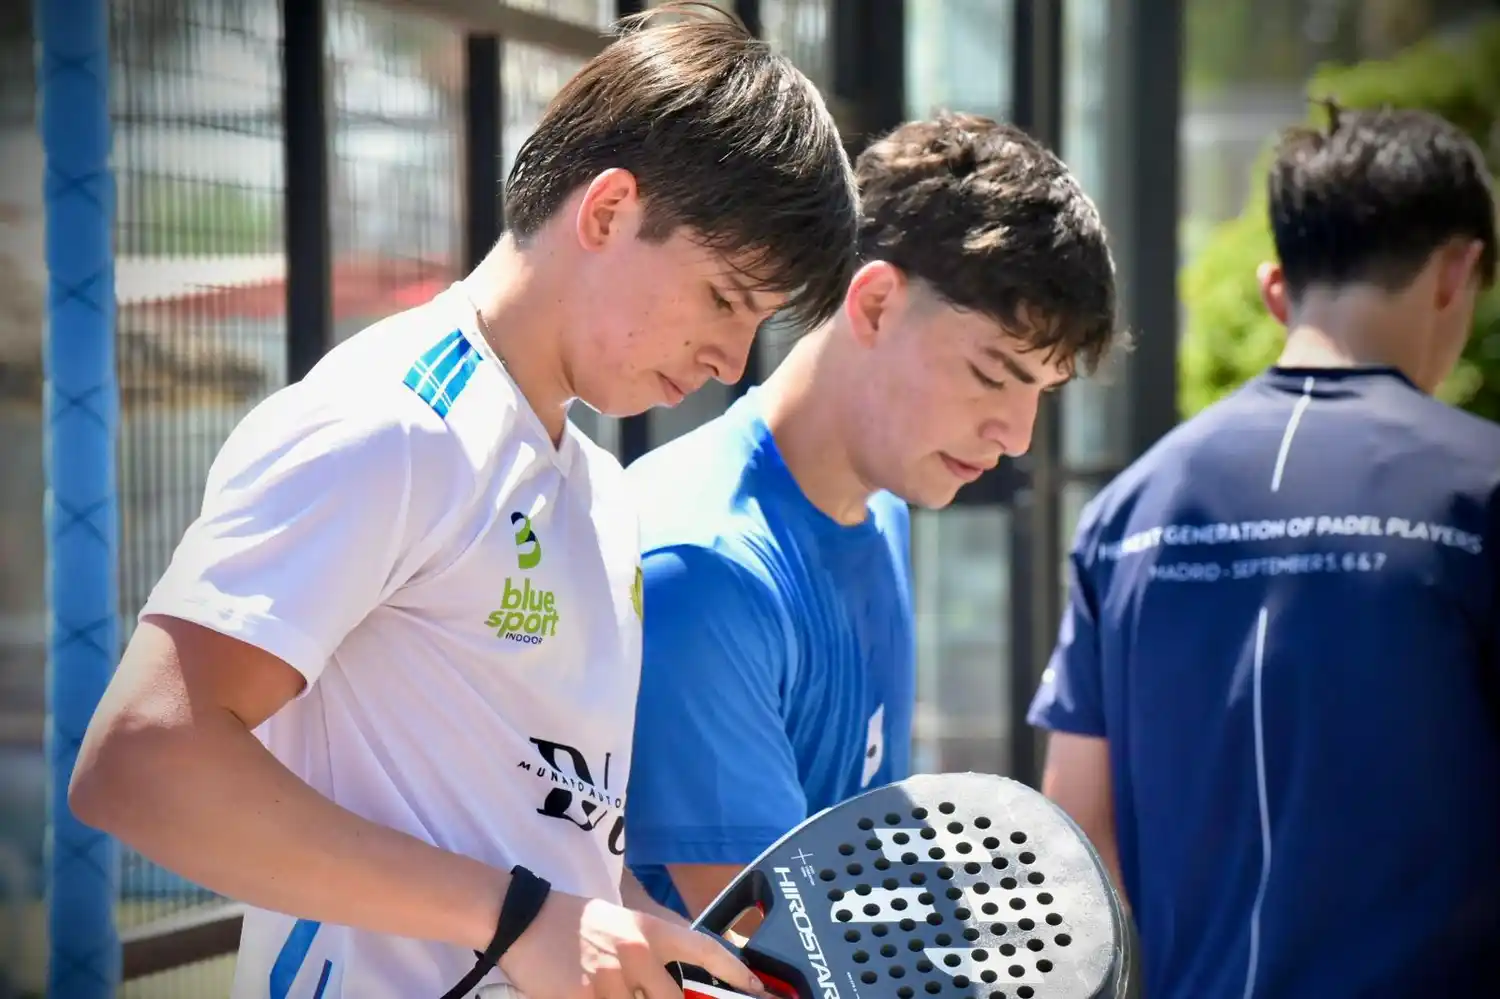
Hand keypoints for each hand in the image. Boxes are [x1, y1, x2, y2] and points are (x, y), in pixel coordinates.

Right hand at [500, 890, 766, 998]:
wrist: (523, 919)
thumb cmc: (572, 922)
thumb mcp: (620, 923)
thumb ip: (649, 952)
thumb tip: (668, 986)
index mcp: (649, 930)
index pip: (704, 950)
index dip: (735, 973)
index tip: (758, 991)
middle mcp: (637, 954)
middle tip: (639, 993)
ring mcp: (611, 980)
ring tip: (604, 987)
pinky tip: (586, 995)